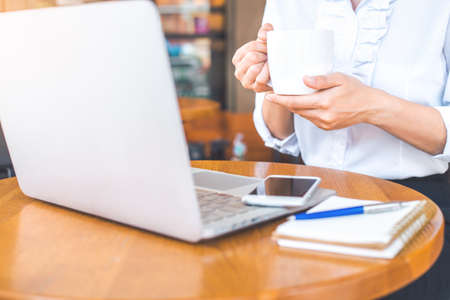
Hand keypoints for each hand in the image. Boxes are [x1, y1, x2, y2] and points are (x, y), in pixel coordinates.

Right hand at [232, 23, 272, 92]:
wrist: (278, 74)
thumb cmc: (270, 56)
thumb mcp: (266, 41)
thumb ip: (265, 31)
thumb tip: (263, 36)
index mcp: (238, 59)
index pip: (249, 48)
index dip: (261, 45)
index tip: (268, 47)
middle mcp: (238, 71)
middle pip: (251, 57)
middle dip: (264, 54)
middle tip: (271, 56)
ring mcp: (246, 81)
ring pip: (254, 68)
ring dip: (266, 64)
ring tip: (270, 63)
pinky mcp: (255, 88)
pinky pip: (261, 79)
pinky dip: (268, 72)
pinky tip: (271, 69)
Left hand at [265, 73, 379, 130]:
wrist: (370, 107)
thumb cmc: (356, 90)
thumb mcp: (340, 79)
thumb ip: (321, 80)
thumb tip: (304, 79)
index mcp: (324, 103)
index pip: (296, 102)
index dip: (280, 100)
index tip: (269, 96)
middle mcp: (323, 116)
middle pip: (296, 110)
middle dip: (284, 103)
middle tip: (275, 95)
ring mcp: (324, 123)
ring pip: (302, 115)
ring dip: (294, 107)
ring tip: (287, 97)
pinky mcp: (326, 127)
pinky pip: (310, 119)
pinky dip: (305, 111)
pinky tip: (305, 104)